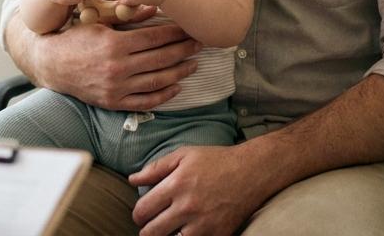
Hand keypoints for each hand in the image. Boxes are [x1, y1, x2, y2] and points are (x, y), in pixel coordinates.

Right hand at [30, 20, 201, 110]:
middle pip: (161, 59)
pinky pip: (145, 101)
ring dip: (180, 72)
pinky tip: (177, 87)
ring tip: (194, 64)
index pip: (155, 38)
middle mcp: (118, 68)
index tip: (189, 28)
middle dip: (183, 50)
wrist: (53, 65)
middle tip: (199, 44)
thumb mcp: (100, 23)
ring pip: (157, 81)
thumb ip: (127, 18)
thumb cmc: (76, 39)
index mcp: (115, 44)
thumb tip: (154, 9)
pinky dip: (164, 96)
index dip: (175, 33)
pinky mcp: (114, 102)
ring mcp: (117, 87)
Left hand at [128, 145, 273, 235]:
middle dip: (147, 230)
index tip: (141, 214)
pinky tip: (185, 232)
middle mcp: (187, 207)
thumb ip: (155, 168)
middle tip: (150, 226)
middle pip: (152, 232)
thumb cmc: (216, 160)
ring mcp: (203, 224)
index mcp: (176, 185)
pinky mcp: (218, 234)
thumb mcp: (184, 155)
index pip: (143, 210)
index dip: (138, 214)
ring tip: (166, 231)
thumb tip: (132, 179)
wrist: (252, 172)